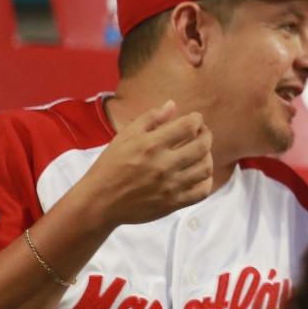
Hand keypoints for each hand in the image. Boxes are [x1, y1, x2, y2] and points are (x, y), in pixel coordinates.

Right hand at [76, 101, 214, 228]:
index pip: (188, 126)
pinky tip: (199, 174)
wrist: (100, 202)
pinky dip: (206, 181)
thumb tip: (172, 105)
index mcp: (151, 145)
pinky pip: (202, 192)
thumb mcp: (125, 136)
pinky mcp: (173, 204)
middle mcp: (163, 165)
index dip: (197, 119)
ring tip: (201, 153)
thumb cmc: (110, 166)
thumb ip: (150, 118)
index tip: (195, 119)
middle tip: (202, 133)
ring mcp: (170, 186)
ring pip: (205, 168)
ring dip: (208, 157)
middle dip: (206, 135)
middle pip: (202, 146)